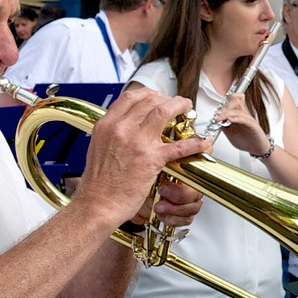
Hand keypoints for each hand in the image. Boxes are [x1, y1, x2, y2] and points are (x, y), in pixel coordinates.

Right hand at [78, 88, 206, 227]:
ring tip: (188, 109)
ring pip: (164, 112)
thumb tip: (126, 126)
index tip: (158, 98)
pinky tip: (201, 142)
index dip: (149, 94)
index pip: (130, 97)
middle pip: (149, 100)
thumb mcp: (98, 147)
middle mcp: (120, 129)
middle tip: (176, 103)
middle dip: (167, 99)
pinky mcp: (150, 159)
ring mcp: (136, 142)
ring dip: (180, 107)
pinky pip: (178, 145)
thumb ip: (112, 133)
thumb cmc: (97, 183)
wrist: (96, 204)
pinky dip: (193, 142)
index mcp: (106, 125)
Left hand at [212, 90, 270, 155]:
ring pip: (237, 110)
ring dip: (226, 113)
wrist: (256, 148)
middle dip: (224, 108)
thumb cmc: (246, 141)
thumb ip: (223, 126)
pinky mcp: (252, 125)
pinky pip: (244, 119)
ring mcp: (248, 119)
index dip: (223, 104)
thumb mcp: (230, 133)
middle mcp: (243, 114)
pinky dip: (236, 118)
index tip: (216, 113)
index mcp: (238, 114)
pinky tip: (230, 120)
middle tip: (217, 115)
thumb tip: (216, 120)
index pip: (232, 101)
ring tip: (219, 119)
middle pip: (234, 102)